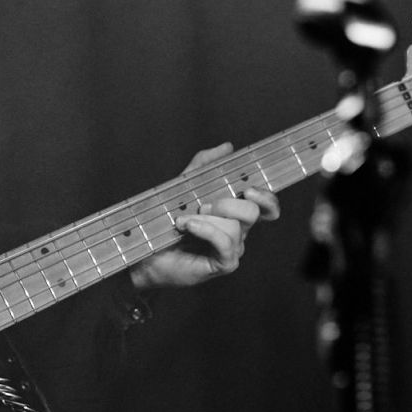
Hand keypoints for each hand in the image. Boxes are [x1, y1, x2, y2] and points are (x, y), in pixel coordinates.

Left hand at [131, 144, 279, 292]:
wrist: (144, 252)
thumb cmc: (165, 223)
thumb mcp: (184, 186)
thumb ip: (204, 165)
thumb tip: (227, 147)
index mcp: (234, 214)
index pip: (266, 206)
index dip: (266, 198)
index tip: (249, 189)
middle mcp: (238, 231)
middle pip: (252, 212)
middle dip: (226, 204)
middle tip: (202, 206)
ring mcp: (232, 249)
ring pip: (235, 227)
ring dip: (205, 219)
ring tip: (183, 220)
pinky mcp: (223, 264)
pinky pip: (226, 243)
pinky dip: (206, 230)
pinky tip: (187, 226)